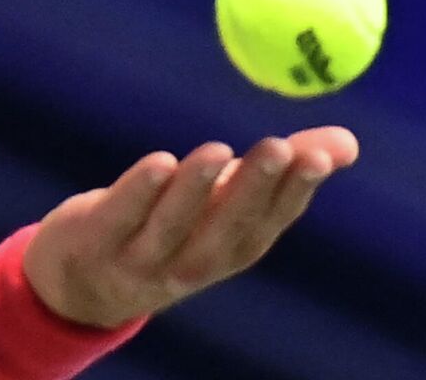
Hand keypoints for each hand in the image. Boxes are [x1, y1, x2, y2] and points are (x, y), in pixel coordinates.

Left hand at [21, 127, 359, 328]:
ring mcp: (142, 258)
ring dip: (196, 189)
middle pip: (226, 229)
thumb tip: (346, 143)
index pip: (268, 223)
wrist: (80, 283)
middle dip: (253, 189)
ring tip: (217, 151)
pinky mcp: (96, 241)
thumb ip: (279, 174)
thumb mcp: (223, 206)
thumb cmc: (168, 229)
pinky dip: (139, 192)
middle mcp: (192, 263)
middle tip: (278, 147)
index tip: (317, 155)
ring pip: (172, 226)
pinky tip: (158, 163)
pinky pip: (121, 218)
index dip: (293, 191)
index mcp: (230, 251)